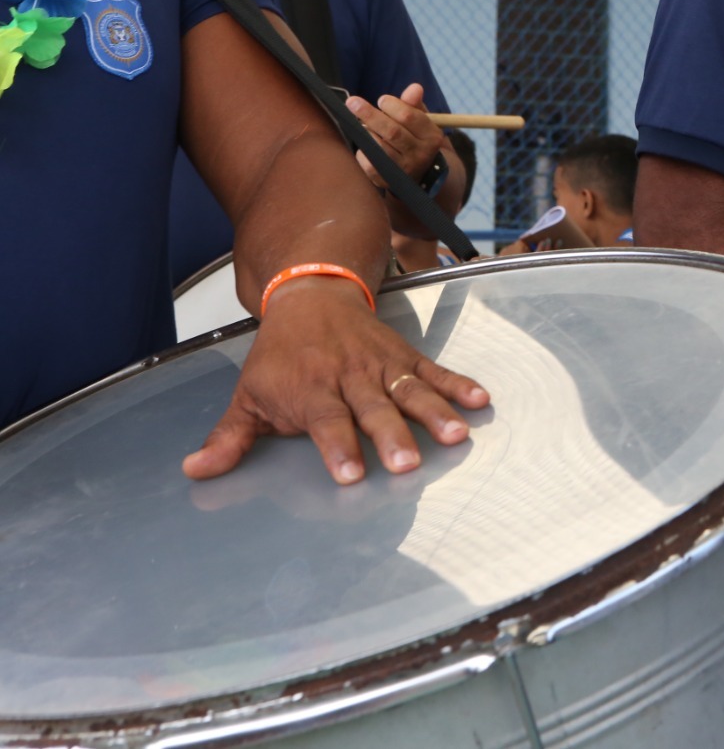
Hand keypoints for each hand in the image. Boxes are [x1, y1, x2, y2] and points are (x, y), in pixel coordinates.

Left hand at [182, 277, 490, 483]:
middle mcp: (349, 377)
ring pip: (410, 390)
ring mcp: (381, 366)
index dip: (338, 448)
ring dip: (434, 412)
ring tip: (456, 435)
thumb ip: (229, 438)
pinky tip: (480, 399)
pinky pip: (435, 370)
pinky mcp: (405, 357)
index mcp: (311, 390)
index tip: (351, 475)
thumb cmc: (280, 356)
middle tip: (407, 463)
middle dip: (391, 436)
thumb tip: (195, 471)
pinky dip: (458, 384)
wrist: (311, 296)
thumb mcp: (248, 395)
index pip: (326, 423)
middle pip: (373, 410)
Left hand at [347, 82, 444, 182]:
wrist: (421, 174)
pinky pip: (369, 163)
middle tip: (352, 102)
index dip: (392, 105)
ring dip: (367, 133)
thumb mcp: (421, 121)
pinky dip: (363, 151)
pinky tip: (365, 145)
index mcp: (431, 136)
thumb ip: (414, 104)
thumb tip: (414, 87)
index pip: (409, 116)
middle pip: (392, 132)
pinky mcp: (388, 181)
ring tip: (362, 125)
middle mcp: (420, 154)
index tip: (381, 100)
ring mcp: (405, 170)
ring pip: (379, 147)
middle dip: (370, 114)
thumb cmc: (416, 139)